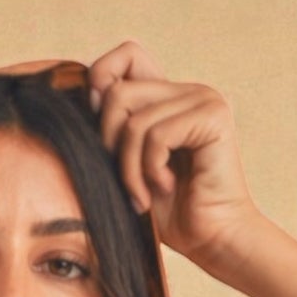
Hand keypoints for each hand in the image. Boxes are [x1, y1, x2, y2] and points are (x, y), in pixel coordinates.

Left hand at [85, 39, 263, 272]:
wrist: (213, 240)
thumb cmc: (171, 213)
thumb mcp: (129, 165)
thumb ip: (112, 130)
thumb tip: (83, 98)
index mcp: (169, 96)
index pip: (127, 56)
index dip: (102, 83)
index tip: (105, 138)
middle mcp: (188, 91)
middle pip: (118, 91)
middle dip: (109, 143)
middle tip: (127, 182)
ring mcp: (204, 99)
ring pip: (134, 119)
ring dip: (129, 168)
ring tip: (144, 195)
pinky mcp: (213, 116)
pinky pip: (156, 135)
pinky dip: (150, 170)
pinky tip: (165, 187)